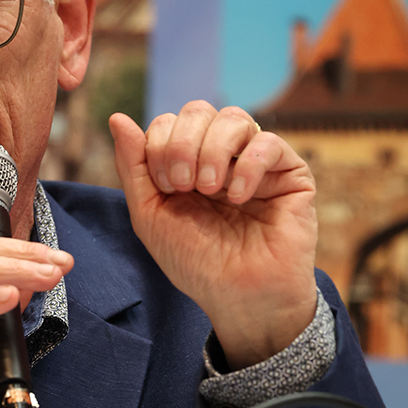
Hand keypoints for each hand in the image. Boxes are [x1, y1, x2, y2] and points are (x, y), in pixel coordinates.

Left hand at [109, 102, 317, 369]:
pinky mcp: (290, 173)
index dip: (160, 145)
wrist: (239, 297)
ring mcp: (256, 162)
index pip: (168, 121)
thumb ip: (133, 166)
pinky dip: (248, 166)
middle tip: (185, 186)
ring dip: (213, 151)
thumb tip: (117, 118)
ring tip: (211, 190)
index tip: (167, 188)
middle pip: (199, 110)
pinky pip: (268, 143)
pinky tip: (239, 197)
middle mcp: (222, 156)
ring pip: (234, 118)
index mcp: (187, 162)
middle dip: (183, 145)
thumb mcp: (150, 215)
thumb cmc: (196, 262)